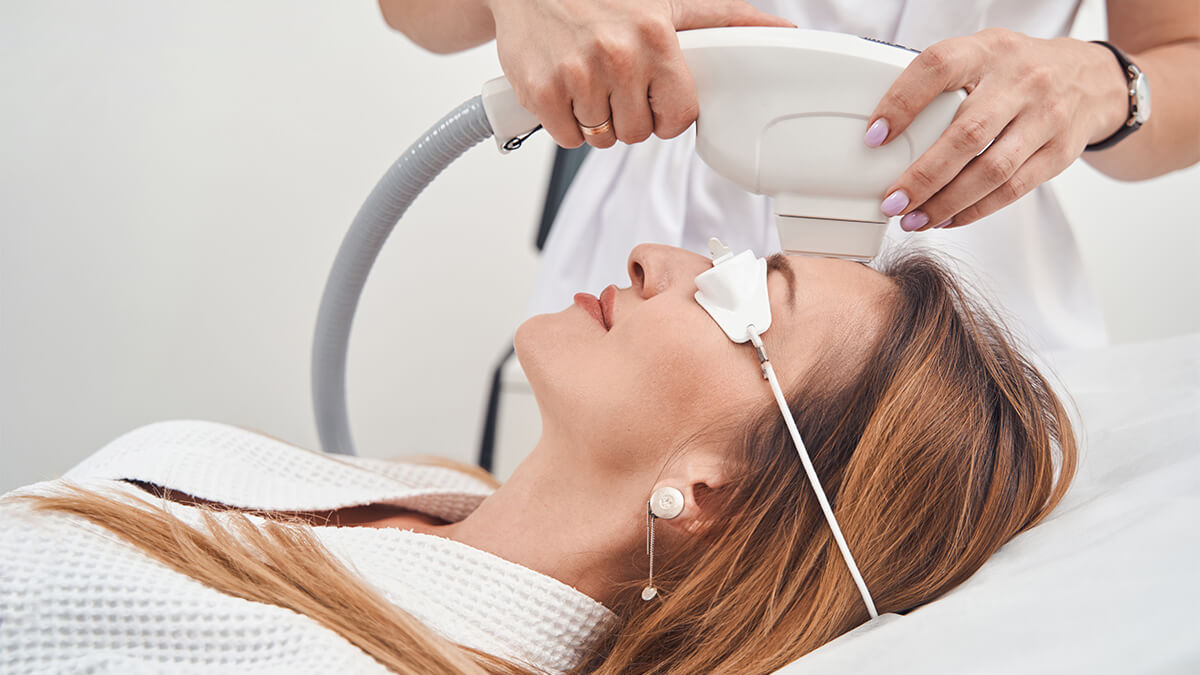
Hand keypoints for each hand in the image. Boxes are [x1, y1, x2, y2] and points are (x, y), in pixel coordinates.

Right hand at [486, 0, 792, 148]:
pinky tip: (566, 88)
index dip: (665, 113)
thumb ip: (725, 19)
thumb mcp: (668, 2)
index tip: (652, 95)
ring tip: (589, 80)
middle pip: (637, 132)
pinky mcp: (541, 92)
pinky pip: (568, 137)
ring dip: (597, 119)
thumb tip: (782, 32)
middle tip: (614, 82)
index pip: (678, 117)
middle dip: (628, 115)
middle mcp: (616, 57)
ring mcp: (576, 76)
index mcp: (654, 38)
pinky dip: (566, 122)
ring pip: (602, 138)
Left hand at [865, 29, 1128, 230]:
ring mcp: (1046, 117)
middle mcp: (1021, 81)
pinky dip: (974, 210)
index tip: (874, 136)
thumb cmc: (1017, 71)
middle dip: (923, 175)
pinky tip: (946, 219)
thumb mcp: (982, 55)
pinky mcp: (1060, 152)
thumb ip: (940, 80)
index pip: (939, 68)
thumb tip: (880, 130)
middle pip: (967, 134)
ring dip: (946, 202)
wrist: (1092, 79)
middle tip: (891, 201)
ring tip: (913, 219)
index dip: (902, 101)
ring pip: (991, 170)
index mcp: (989, 50)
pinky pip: (1012, 189)